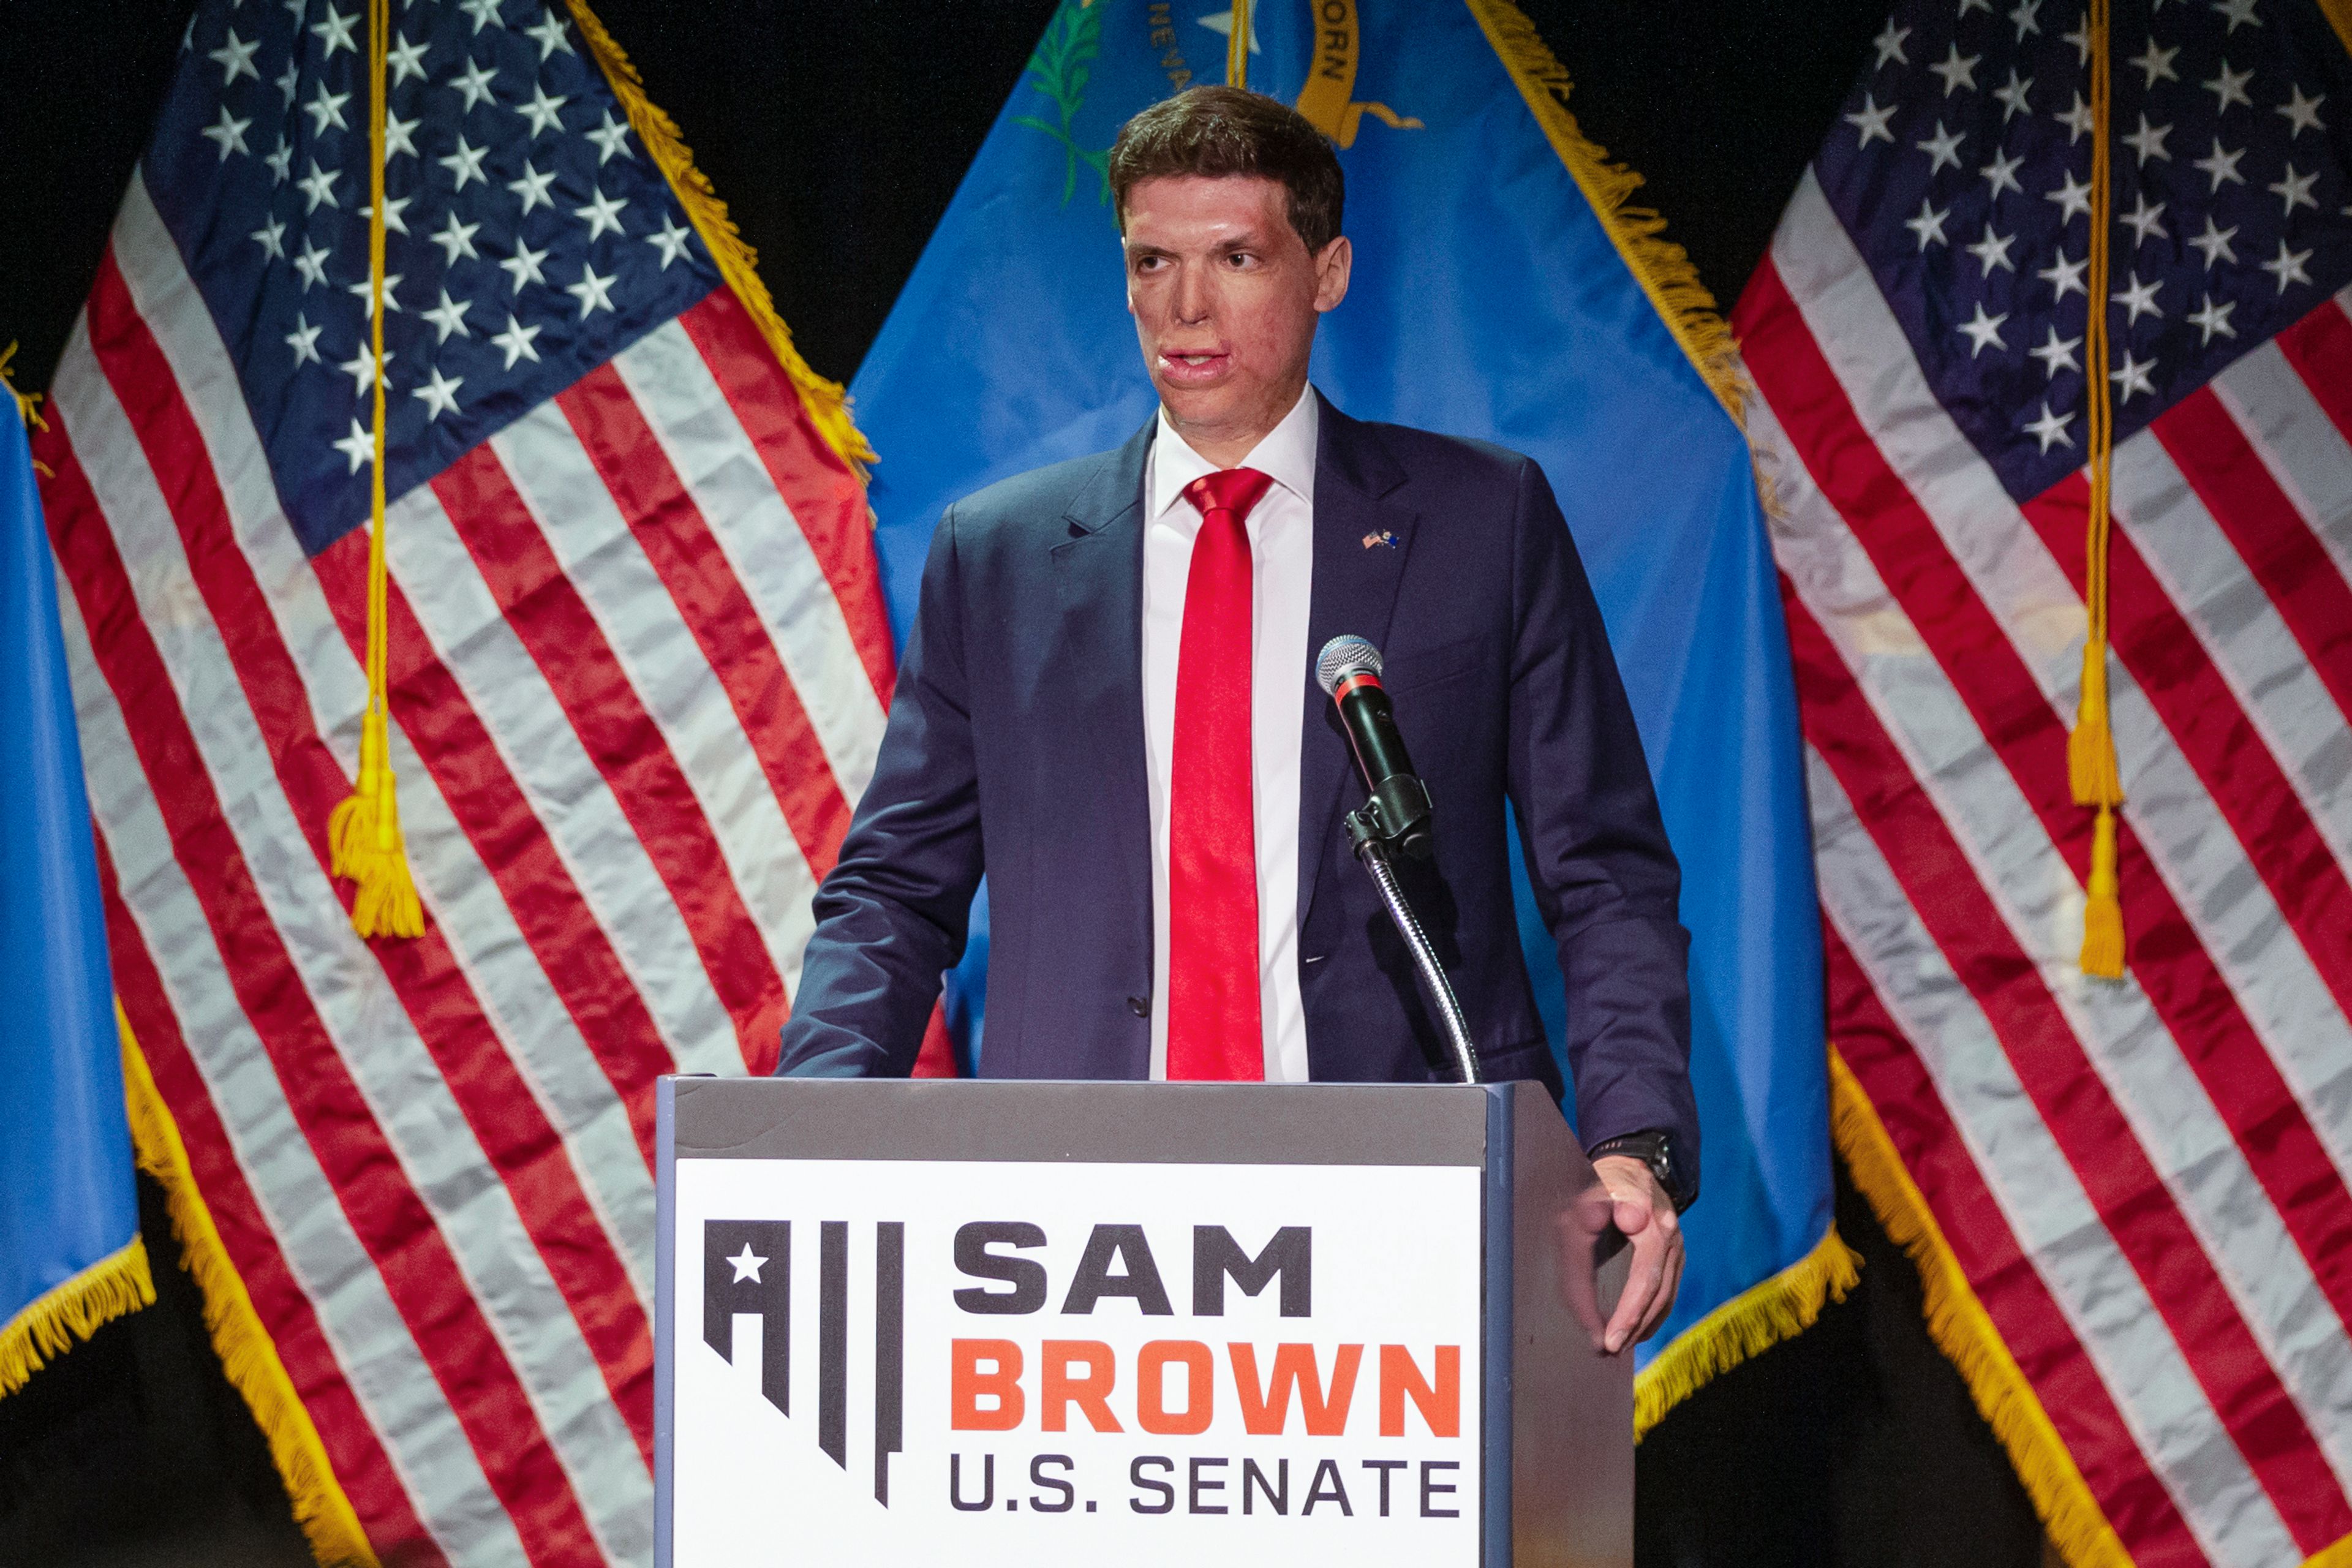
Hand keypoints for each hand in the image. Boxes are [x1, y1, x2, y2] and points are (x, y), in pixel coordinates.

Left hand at [1590, 1153, 1683, 1354]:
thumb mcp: (1581, 1206)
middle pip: (1657, 1293)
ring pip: (1666, 1296)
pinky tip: (1636, 1332)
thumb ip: (1585, 1234)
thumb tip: (1598, 1274)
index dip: (1628, 1312)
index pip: (1645, 1278)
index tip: (1607, 1337)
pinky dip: (1652, 1315)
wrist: (1629, 1167)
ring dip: (1643, 1326)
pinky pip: (1668, 1292)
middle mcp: (1670, 1235)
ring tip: (1618, 1346)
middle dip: (1633, 1325)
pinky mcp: (1675, 1254)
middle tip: (1608, 1349)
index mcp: (1651, 1222)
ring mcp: (1677, 1246)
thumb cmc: (1597, 1187)